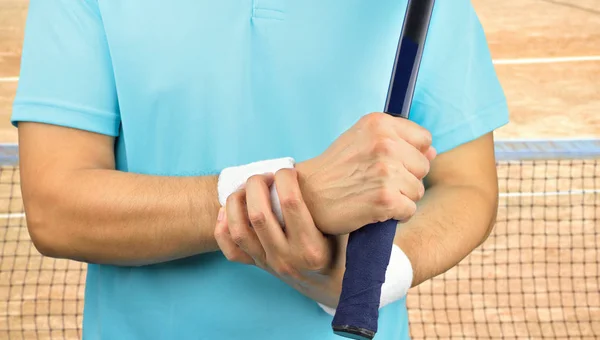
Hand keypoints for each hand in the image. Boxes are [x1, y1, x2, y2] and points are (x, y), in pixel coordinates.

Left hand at [213, 170, 346, 307]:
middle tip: (266, 175)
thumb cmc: (346, 252)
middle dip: (257, 185)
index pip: (291, 203)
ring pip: (238, 230)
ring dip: (236, 202)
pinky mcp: (259, 266)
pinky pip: (231, 250)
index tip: (289, 170)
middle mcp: (287, 258)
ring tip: (247, 188)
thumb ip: (351, 211)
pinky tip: (230, 210)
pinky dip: (222, 228)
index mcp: (312, 249)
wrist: (336, 289)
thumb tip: (352, 178)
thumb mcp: (353, 234)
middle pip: (258, 214)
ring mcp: (270, 264)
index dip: (286, 178)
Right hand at [296, 112, 435, 234]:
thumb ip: (398, 142)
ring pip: (417, 190)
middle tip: (376, 182)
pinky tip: (375, 209)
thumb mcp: (362, 142)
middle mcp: (384, 143)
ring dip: (400, 198)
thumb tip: (432, 152)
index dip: (410, 154)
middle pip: (423, 166)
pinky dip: (395, 215)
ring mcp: (386, 171)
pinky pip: (409, 210)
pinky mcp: (386, 198)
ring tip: (374, 195)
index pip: (424, 139)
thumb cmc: (335, 170)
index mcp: (379, 123)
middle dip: (406, 178)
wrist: (308, 195)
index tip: (389, 163)